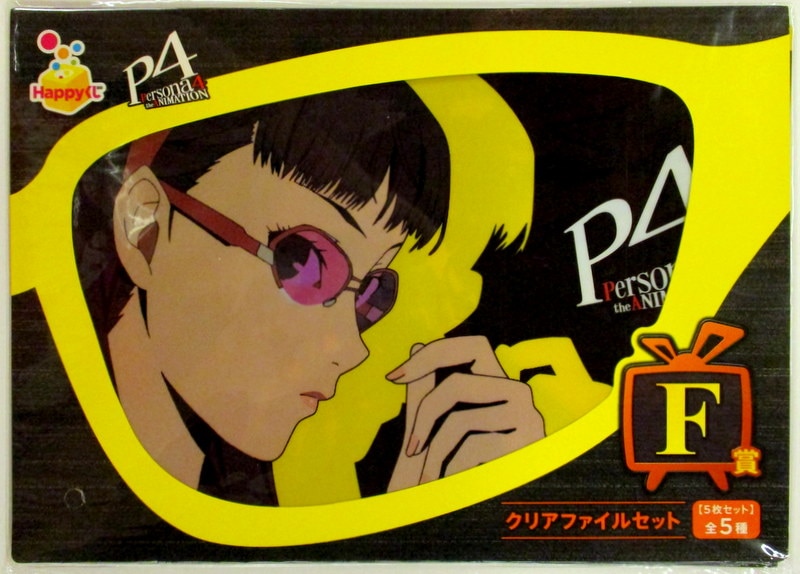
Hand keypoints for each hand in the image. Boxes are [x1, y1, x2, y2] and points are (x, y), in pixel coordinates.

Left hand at [385, 336, 544, 491]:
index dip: (433, 354)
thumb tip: (415, 344)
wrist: (500, 517)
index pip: (473, 345)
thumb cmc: (467, 471)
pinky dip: (451, 472)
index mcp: (502, 386)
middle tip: (410, 450)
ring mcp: (529, 420)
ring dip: (433, 456)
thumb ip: (430, 391)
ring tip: (425, 482)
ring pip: (460, 421)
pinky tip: (449, 488)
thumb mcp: (445, 429)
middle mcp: (521, 395)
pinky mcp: (530, 448)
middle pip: (457, 384)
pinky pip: (474, 450)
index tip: (395, 376)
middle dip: (423, 415)